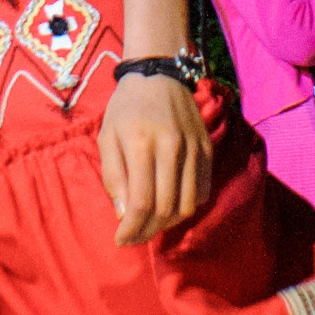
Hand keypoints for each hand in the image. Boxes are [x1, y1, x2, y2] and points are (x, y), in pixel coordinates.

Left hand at [98, 72, 214, 247]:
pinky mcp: (208, 149)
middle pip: (166, 209)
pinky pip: (203, 191)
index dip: (131, 229)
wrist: (159, 74)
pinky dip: (187, 206)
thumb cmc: (126, 108)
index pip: (141, 202)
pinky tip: (171, 204)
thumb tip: (124, 214)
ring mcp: (194, 148)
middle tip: (134, 236)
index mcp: (141, 143)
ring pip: (187, 205)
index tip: (121, 240)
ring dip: (168, 223)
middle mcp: (172, 147)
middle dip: (148, 231)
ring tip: (151, 223)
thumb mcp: (107, 137)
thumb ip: (113, 176)